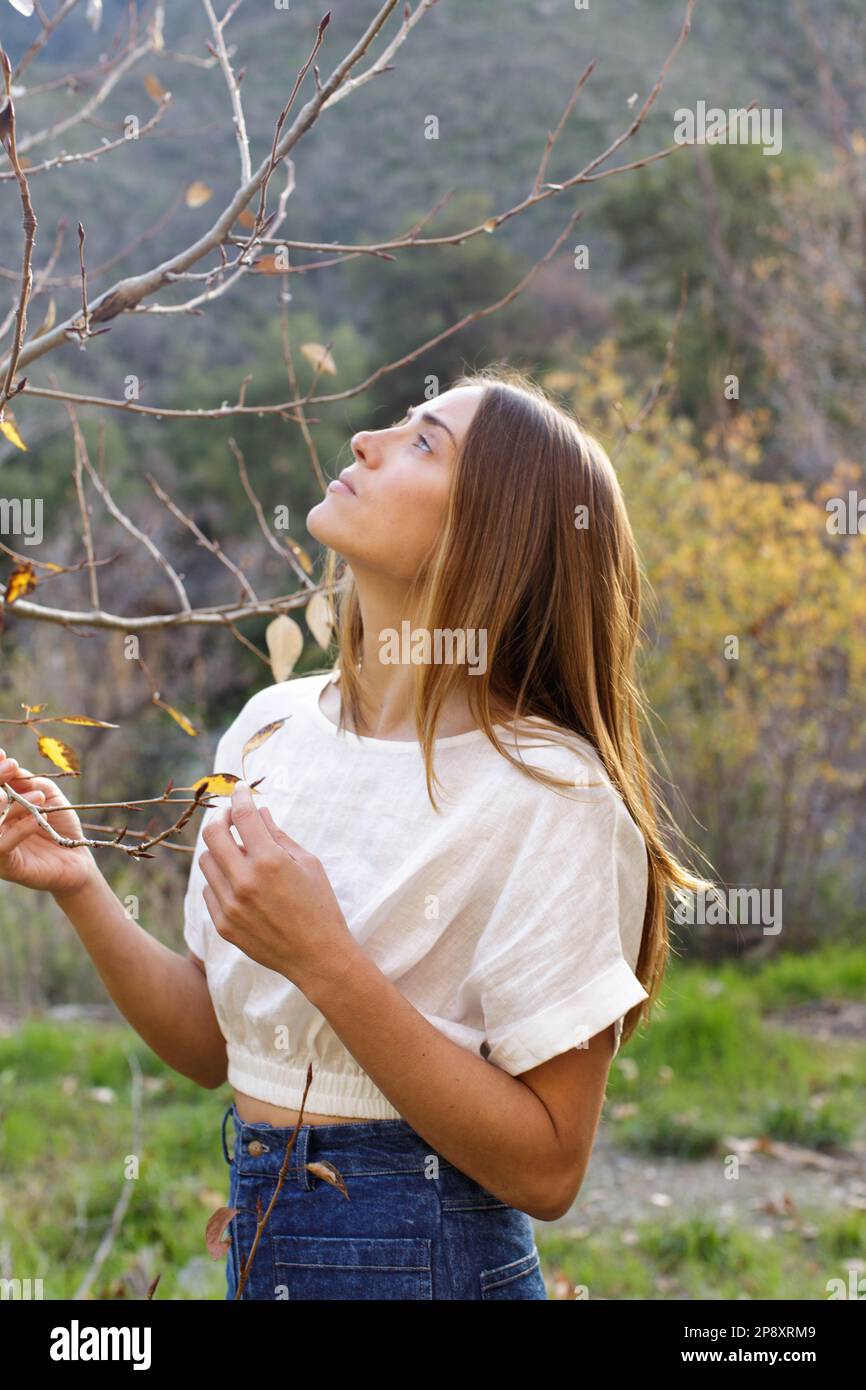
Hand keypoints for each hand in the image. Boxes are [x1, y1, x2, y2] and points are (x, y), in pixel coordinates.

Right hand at [0, 749, 96, 896]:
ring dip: (6, 805)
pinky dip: (19, 829)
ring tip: (31, 796)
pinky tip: (39, 818)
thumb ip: (27, 781)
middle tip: (12, 768)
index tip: (2, 756)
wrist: (77, 858)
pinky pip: (2, 846)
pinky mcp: (5, 866)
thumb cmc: (59, 824)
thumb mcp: (46, 795)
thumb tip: (7, 764)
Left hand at [199, 782, 354, 992]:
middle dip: (220, 818)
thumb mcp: (308, 864)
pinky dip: (220, 878)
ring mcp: (230, 905)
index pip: (242, 816)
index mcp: (269, 862)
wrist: (317, 956)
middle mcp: (244, 882)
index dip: (240, 797)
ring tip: (235, 850)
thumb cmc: (320, 906)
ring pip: (205, 862)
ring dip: (218, 849)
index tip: (241, 790)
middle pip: (213, 834)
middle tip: (230, 816)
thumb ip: (279, 836)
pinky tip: (237, 880)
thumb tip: (260, 812)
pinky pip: (209, 891)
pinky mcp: (224, 925)